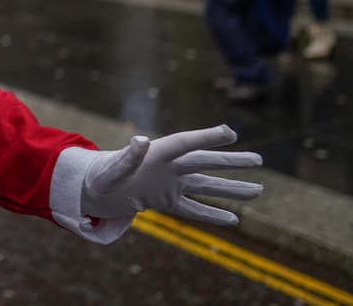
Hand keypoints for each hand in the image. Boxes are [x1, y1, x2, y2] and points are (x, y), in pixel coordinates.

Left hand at [81, 125, 262, 225]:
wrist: (93, 187)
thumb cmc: (100, 175)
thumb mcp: (110, 169)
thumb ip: (127, 157)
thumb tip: (141, 140)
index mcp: (156, 154)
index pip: (186, 142)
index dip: (207, 136)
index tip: (231, 132)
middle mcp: (168, 167)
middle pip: (204, 162)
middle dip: (231, 161)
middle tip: (259, 158)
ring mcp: (169, 184)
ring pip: (206, 186)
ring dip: (231, 189)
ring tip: (259, 190)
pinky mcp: (166, 202)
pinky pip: (193, 210)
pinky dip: (211, 215)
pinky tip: (234, 219)